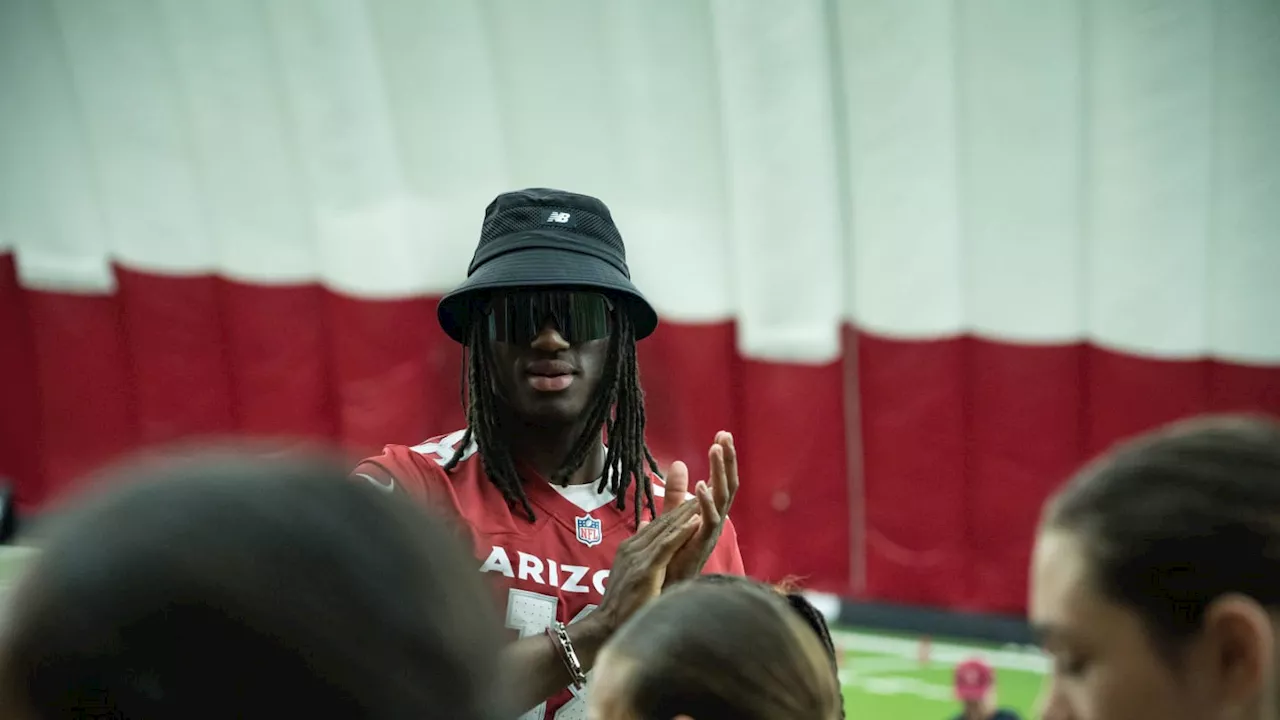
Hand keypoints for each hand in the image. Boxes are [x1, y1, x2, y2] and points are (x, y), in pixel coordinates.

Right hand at [591, 493, 701, 633]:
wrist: (606, 626)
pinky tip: (696, 522)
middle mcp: (633, 547)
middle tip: (707, 488)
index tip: (696, 497)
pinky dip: (682, 533)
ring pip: (667, 529)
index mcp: (631, 547)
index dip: (678, 510)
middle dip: (686, 505)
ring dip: (688, 513)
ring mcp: (638, 557)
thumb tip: (647, 525)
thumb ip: (640, 549)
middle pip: (664, 521)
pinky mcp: (645, 569)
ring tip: (706, 498)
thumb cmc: (622, 605)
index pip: (659, 524)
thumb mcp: (631, 572)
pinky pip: (666, 546)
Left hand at [662, 431, 738, 586]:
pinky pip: (709, 520)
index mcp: (710, 513)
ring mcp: (711, 532)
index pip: (720, 481)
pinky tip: (700, 485)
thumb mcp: (674, 516)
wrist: (662, 590)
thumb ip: (675, 493)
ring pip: (723, 497)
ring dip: (719, 472)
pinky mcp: (702, 544)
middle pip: (727, 485)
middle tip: (725, 434)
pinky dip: (706, 502)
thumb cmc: (672, 556)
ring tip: (716, 448)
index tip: (721, 434)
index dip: (723, 459)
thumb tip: (679, 463)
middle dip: (727, 460)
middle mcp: (715, 521)